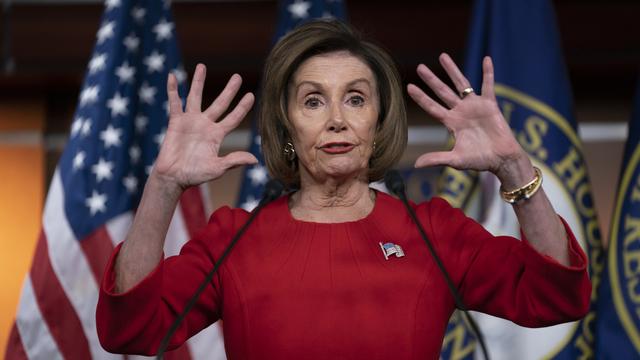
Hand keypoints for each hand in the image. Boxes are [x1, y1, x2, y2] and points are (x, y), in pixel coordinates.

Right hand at [153, 64, 257, 192]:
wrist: (173, 177)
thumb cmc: (195, 174)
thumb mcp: (217, 168)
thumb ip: (234, 161)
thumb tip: (254, 160)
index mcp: (217, 135)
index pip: (233, 118)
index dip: (242, 107)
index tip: (251, 95)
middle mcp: (205, 124)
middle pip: (220, 103)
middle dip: (229, 90)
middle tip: (237, 76)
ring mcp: (190, 121)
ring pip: (195, 97)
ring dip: (198, 82)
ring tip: (202, 66)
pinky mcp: (175, 122)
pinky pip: (174, 102)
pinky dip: (173, 90)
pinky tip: (173, 76)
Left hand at [407, 54, 527, 178]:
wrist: (501, 159)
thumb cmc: (479, 160)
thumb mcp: (455, 160)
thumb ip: (437, 159)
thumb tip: (416, 165)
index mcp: (451, 122)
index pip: (432, 107)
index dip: (421, 98)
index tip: (409, 86)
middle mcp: (460, 111)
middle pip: (442, 91)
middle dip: (431, 79)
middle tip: (419, 67)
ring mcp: (475, 106)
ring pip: (461, 84)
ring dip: (452, 70)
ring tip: (442, 56)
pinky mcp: (490, 105)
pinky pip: (488, 85)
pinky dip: (488, 72)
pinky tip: (486, 58)